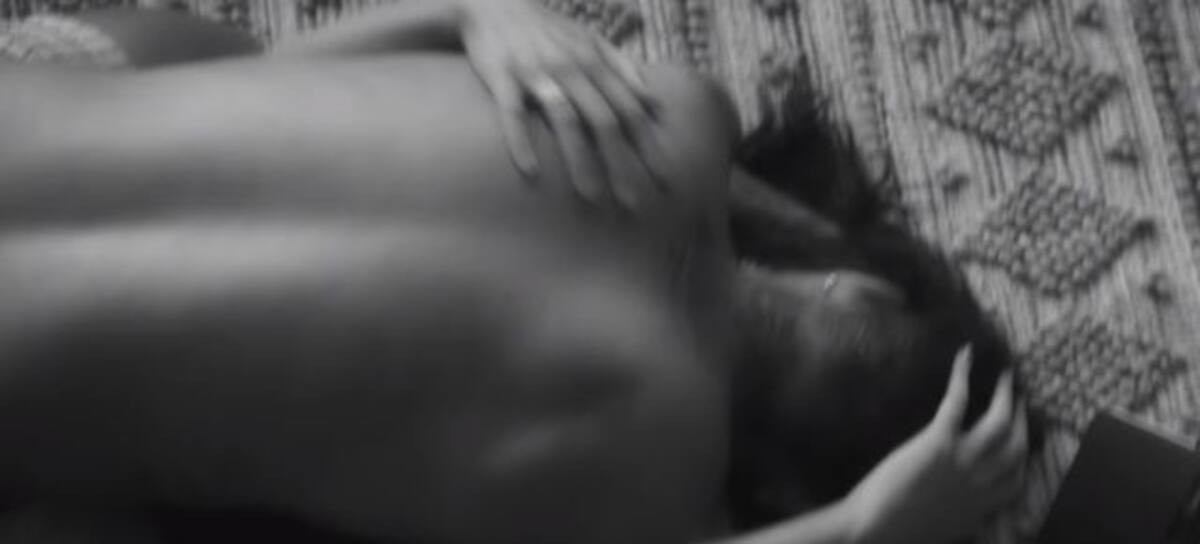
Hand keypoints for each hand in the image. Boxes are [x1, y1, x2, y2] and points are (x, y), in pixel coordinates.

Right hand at [458, 0, 668, 210]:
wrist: (492, 3)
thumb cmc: (545, 28)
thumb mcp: (590, 39)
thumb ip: (623, 68)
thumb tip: (654, 103)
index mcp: (594, 61)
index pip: (630, 109)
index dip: (649, 145)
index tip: (663, 179)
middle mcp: (570, 67)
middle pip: (605, 120)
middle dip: (623, 163)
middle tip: (635, 202)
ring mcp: (536, 72)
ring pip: (565, 120)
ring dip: (580, 161)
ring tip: (592, 197)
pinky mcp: (502, 77)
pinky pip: (513, 113)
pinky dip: (521, 141)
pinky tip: (531, 172)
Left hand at [845, 346, 1028, 543]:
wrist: (875, 530)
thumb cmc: (901, 532)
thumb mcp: (947, 529)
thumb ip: (964, 515)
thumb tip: (967, 507)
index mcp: (983, 506)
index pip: (1018, 479)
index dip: (1023, 456)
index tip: (1021, 440)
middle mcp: (981, 481)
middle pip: (1017, 446)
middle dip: (1022, 420)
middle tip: (1019, 399)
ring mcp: (962, 460)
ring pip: (999, 421)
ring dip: (1006, 395)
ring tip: (1007, 377)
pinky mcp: (937, 442)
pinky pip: (957, 401)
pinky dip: (963, 374)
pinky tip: (965, 355)